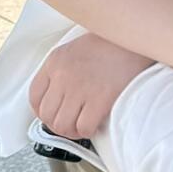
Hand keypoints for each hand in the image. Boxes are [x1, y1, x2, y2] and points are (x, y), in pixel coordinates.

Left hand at [29, 32, 154, 138]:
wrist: (138, 39)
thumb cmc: (112, 44)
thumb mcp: (77, 48)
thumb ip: (63, 69)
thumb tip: (58, 98)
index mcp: (55, 61)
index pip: (35, 96)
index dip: (41, 112)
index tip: (52, 116)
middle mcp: (63, 75)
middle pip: (47, 115)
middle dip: (58, 125)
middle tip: (70, 124)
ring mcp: (80, 88)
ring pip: (62, 125)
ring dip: (71, 131)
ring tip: (81, 127)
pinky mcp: (100, 99)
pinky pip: (83, 128)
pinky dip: (87, 131)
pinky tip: (94, 124)